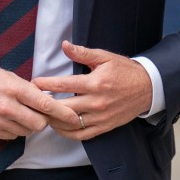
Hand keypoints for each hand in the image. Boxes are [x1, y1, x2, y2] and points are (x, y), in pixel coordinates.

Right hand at [0, 65, 81, 137]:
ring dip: (29, 125)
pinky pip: (14, 136)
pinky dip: (16, 130)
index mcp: (14, 89)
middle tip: (41, 113)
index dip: (62, 112)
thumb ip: (26, 88)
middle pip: (39, 124)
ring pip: (27, 131)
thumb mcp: (6, 76)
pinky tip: (9, 119)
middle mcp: (8, 107)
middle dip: (44, 120)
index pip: (45, 103)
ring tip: (21, 113)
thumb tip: (45, 98)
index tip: (74, 117)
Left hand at [33, 41, 153, 139]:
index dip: (46, 84)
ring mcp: (100, 117)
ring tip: (41, 114)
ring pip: (71, 124)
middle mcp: (97, 102)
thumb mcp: (105, 57)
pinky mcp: (104, 127)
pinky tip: (57, 126)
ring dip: (53, 120)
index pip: (64, 85)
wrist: (148, 88)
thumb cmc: (124, 70)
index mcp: (96, 83)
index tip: (34, 83)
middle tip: (32, 101)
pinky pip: (82, 135)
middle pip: (64, 108)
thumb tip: (64, 45)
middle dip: (45, 104)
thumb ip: (83, 52)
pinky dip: (67, 132)